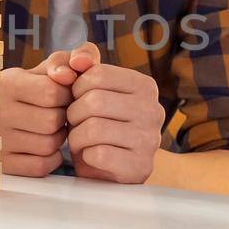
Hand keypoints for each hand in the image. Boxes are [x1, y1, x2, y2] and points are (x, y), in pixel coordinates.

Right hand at [0, 49, 81, 177]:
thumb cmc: (32, 89)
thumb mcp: (46, 69)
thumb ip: (69, 60)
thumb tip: (78, 67)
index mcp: (6, 83)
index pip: (51, 92)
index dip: (66, 94)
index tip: (62, 94)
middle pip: (52, 121)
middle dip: (62, 118)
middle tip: (56, 113)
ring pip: (48, 146)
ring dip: (58, 139)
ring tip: (49, 129)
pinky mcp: (3, 165)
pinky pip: (41, 166)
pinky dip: (50, 158)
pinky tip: (43, 146)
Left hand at [63, 41, 161, 183]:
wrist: (112, 169)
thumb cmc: (97, 123)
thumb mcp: (88, 90)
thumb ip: (81, 64)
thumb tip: (77, 59)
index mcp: (145, 86)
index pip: (98, 74)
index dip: (77, 88)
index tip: (78, 100)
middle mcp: (154, 110)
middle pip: (95, 101)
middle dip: (74, 114)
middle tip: (76, 124)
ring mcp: (151, 140)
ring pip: (94, 129)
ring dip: (76, 137)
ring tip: (81, 141)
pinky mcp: (140, 167)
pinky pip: (98, 155)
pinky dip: (85, 156)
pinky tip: (91, 157)